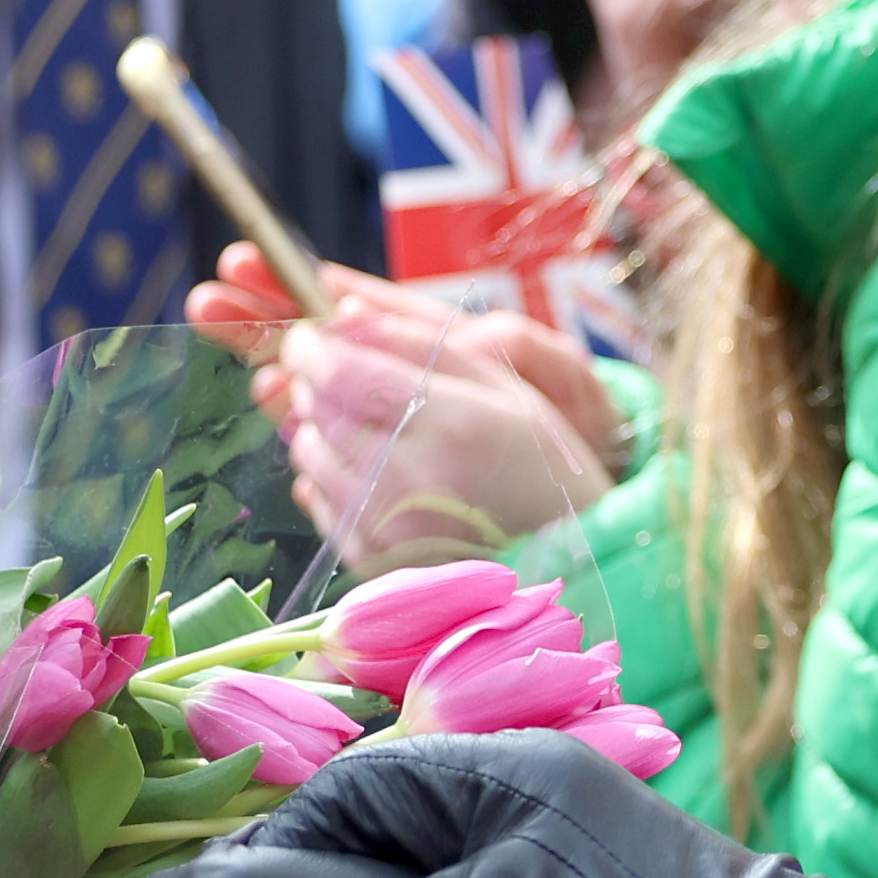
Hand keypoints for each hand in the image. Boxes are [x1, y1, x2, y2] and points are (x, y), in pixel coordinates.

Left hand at [268, 289, 630, 566]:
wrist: (567, 554)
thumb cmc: (538, 461)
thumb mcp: (502, 384)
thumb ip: (420, 343)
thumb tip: (344, 315)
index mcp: (446, 423)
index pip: (341, 372)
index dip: (312, 348)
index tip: (310, 339)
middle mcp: (409, 479)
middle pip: (318, 411)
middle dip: (319, 386)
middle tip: (349, 381)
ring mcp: (388, 528)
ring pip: (310, 456)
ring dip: (322, 431)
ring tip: (370, 429)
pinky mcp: (373, 562)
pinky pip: (320, 502)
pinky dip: (331, 477)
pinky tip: (373, 472)